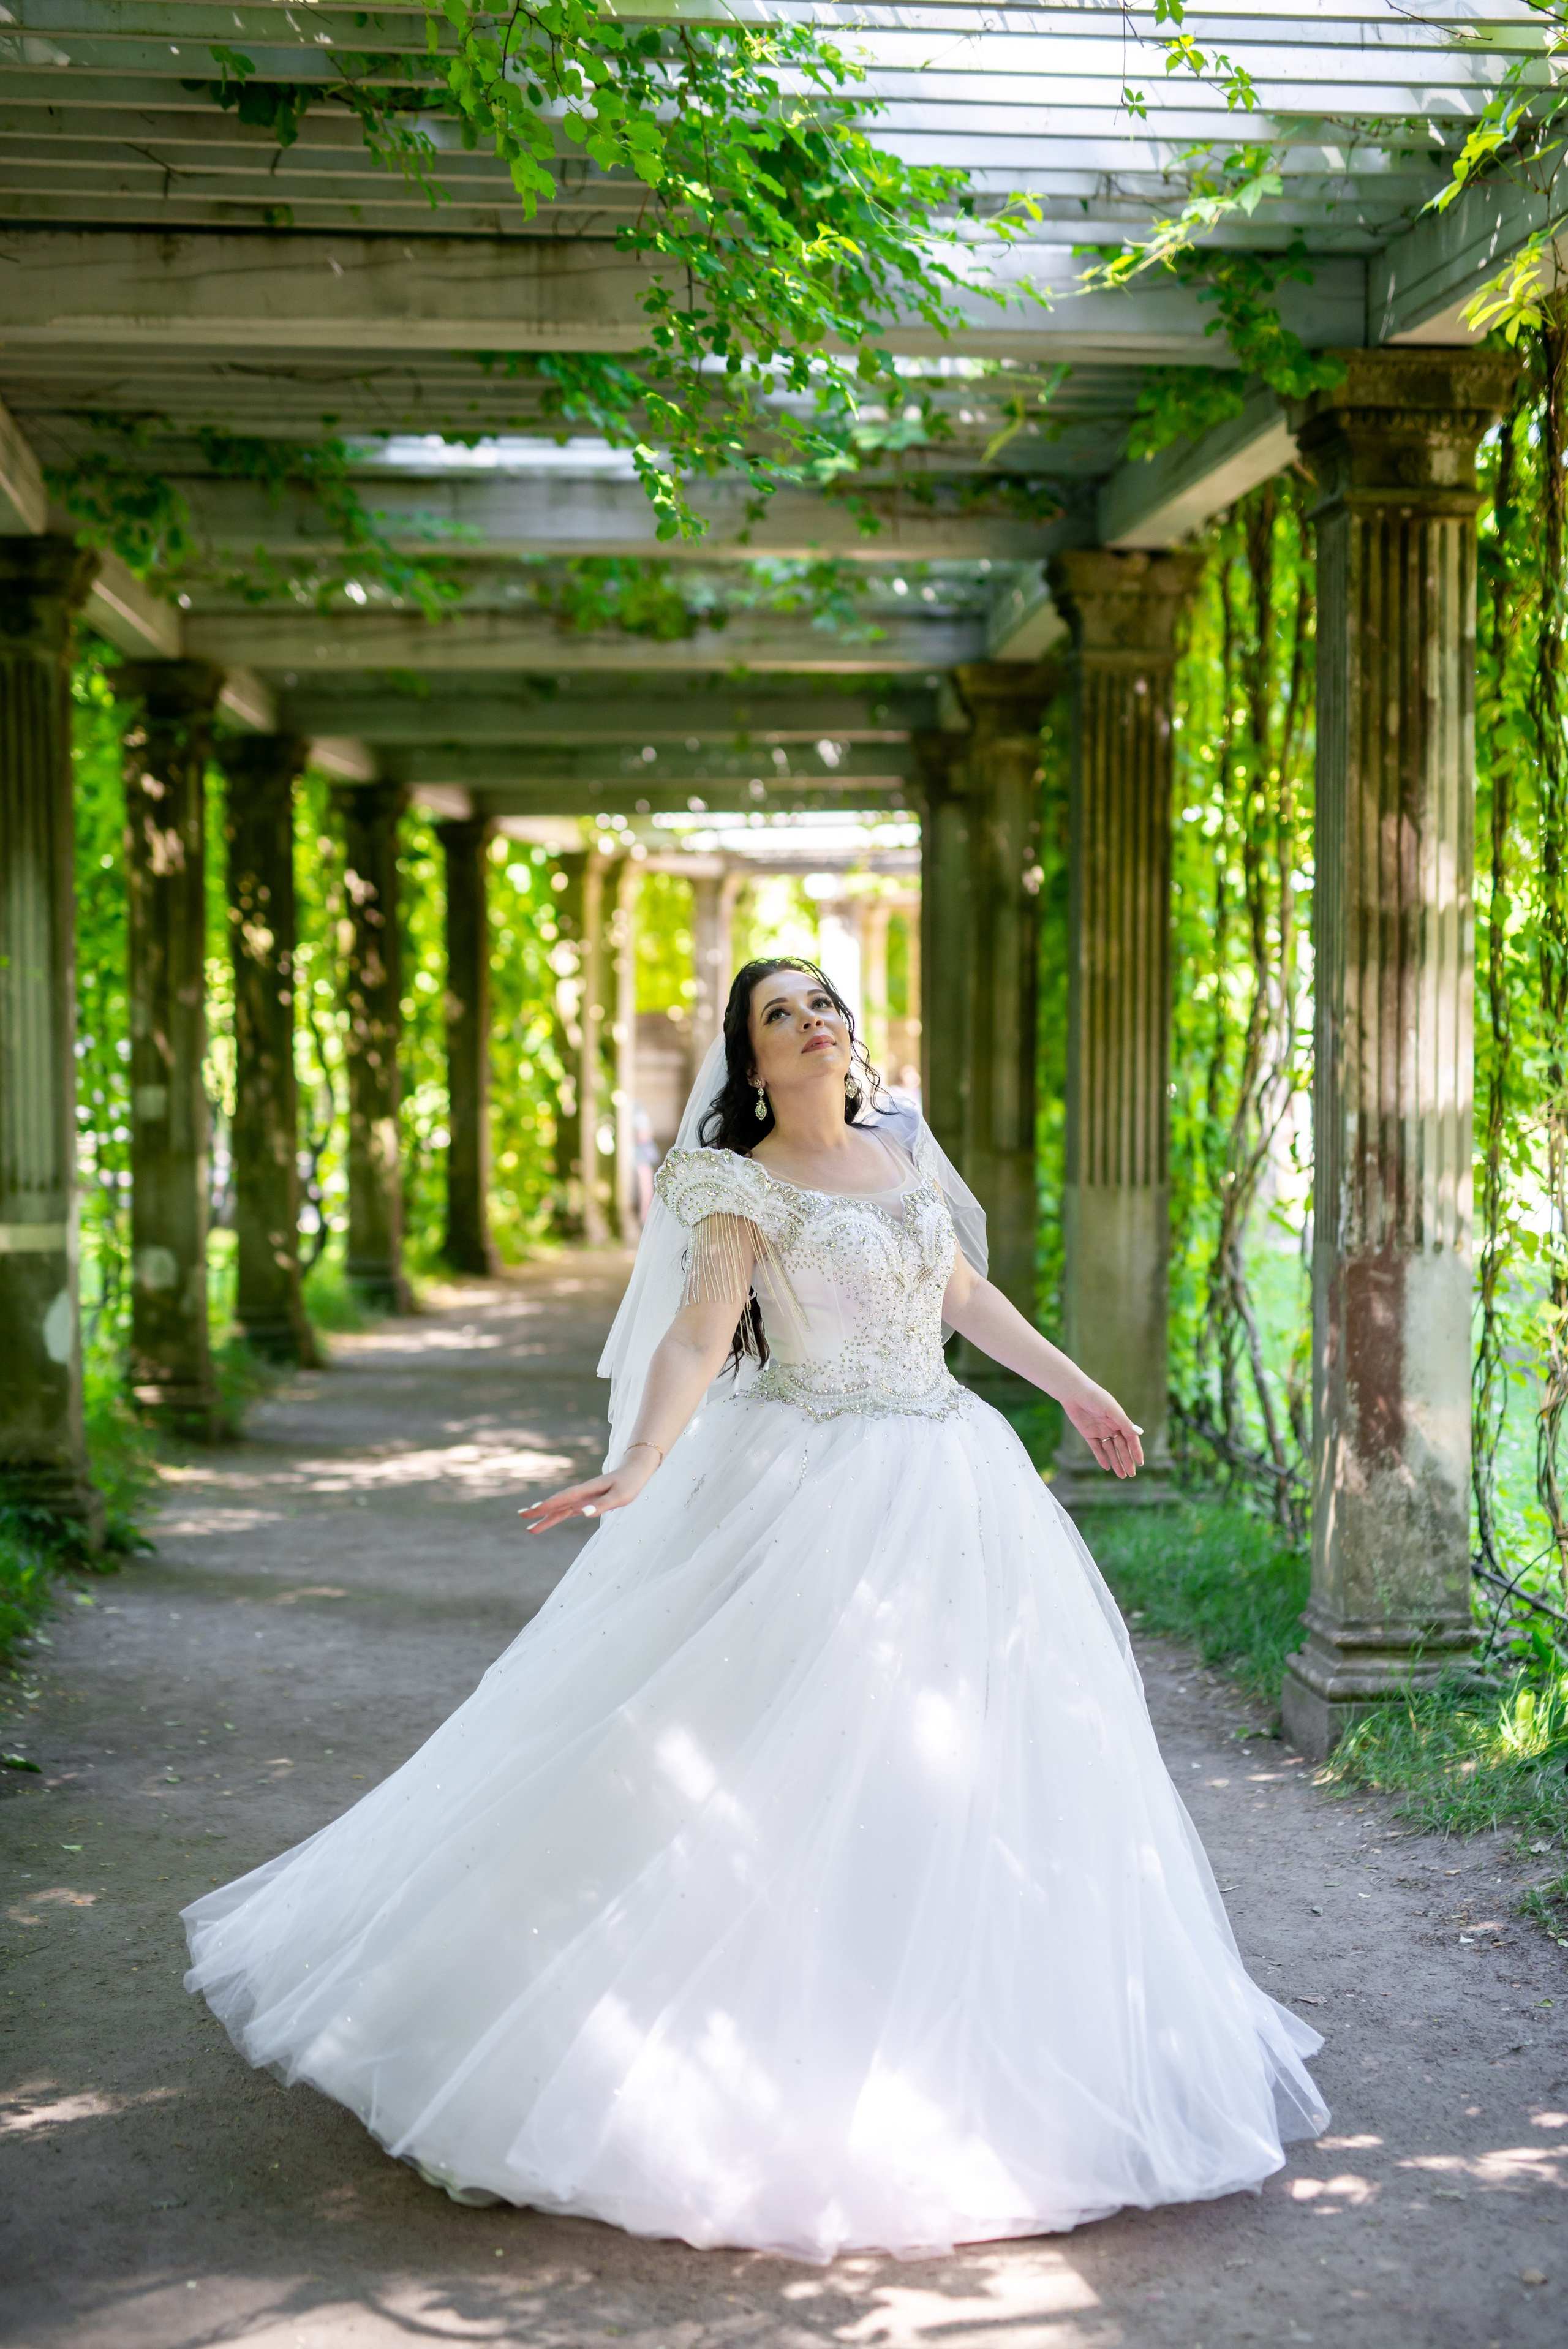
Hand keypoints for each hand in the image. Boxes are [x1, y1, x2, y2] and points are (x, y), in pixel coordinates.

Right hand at [519, 1450, 658, 1533]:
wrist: (634, 1472)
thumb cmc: (629, 1484)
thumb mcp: (620, 1496)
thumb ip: (602, 1505)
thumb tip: (583, 1513)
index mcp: (588, 1490)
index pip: (565, 1498)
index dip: (549, 1504)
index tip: (533, 1509)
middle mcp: (582, 1493)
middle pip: (557, 1503)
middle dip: (539, 1510)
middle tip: (521, 1515)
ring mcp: (583, 1498)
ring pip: (560, 1508)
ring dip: (545, 1516)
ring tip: (530, 1527)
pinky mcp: (586, 1502)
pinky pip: (568, 1510)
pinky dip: (557, 1516)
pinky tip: (548, 1521)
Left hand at [1064, 1384, 1144, 1480]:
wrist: (1074, 1392)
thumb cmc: (1095, 1397)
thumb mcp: (1111, 1410)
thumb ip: (1124, 1423)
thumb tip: (1139, 1433)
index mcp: (1119, 1420)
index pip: (1131, 1439)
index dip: (1136, 1451)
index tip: (1141, 1463)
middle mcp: (1111, 1427)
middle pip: (1121, 1447)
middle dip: (1127, 1460)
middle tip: (1131, 1474)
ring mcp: (1100, 1431)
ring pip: (1110, 1450)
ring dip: (1116, 1462)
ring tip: (1121, 1475)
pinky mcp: (1088, 1433)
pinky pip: (1096, 1448)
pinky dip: (1101, 1457)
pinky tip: (1106, 1467)